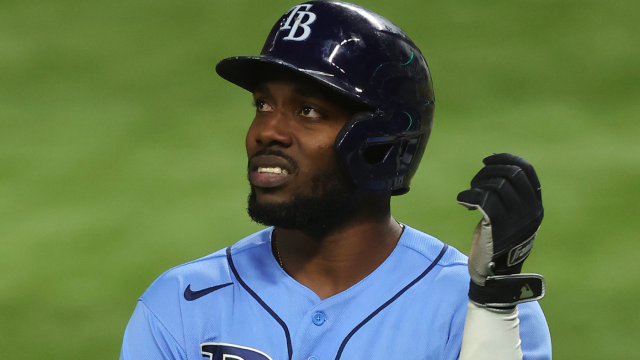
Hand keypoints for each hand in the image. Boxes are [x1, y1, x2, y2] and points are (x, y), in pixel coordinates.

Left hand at [457, 153, 544, 306]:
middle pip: (511, 174)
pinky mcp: (498, 227)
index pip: (526, 170)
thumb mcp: (511, 217)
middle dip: (489, 170)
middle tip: (476, 180)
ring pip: (496, 185)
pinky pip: (483, 200)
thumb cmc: (498, 242)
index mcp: (535, 206)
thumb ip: (509, 195)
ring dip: (478, 184)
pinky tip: (462, 201)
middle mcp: (530, 211)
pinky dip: (468, 195)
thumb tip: (496, 166)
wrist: (494, 275)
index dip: (506, 159)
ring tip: (470, 194)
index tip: (488, 160)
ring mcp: (516, 220)